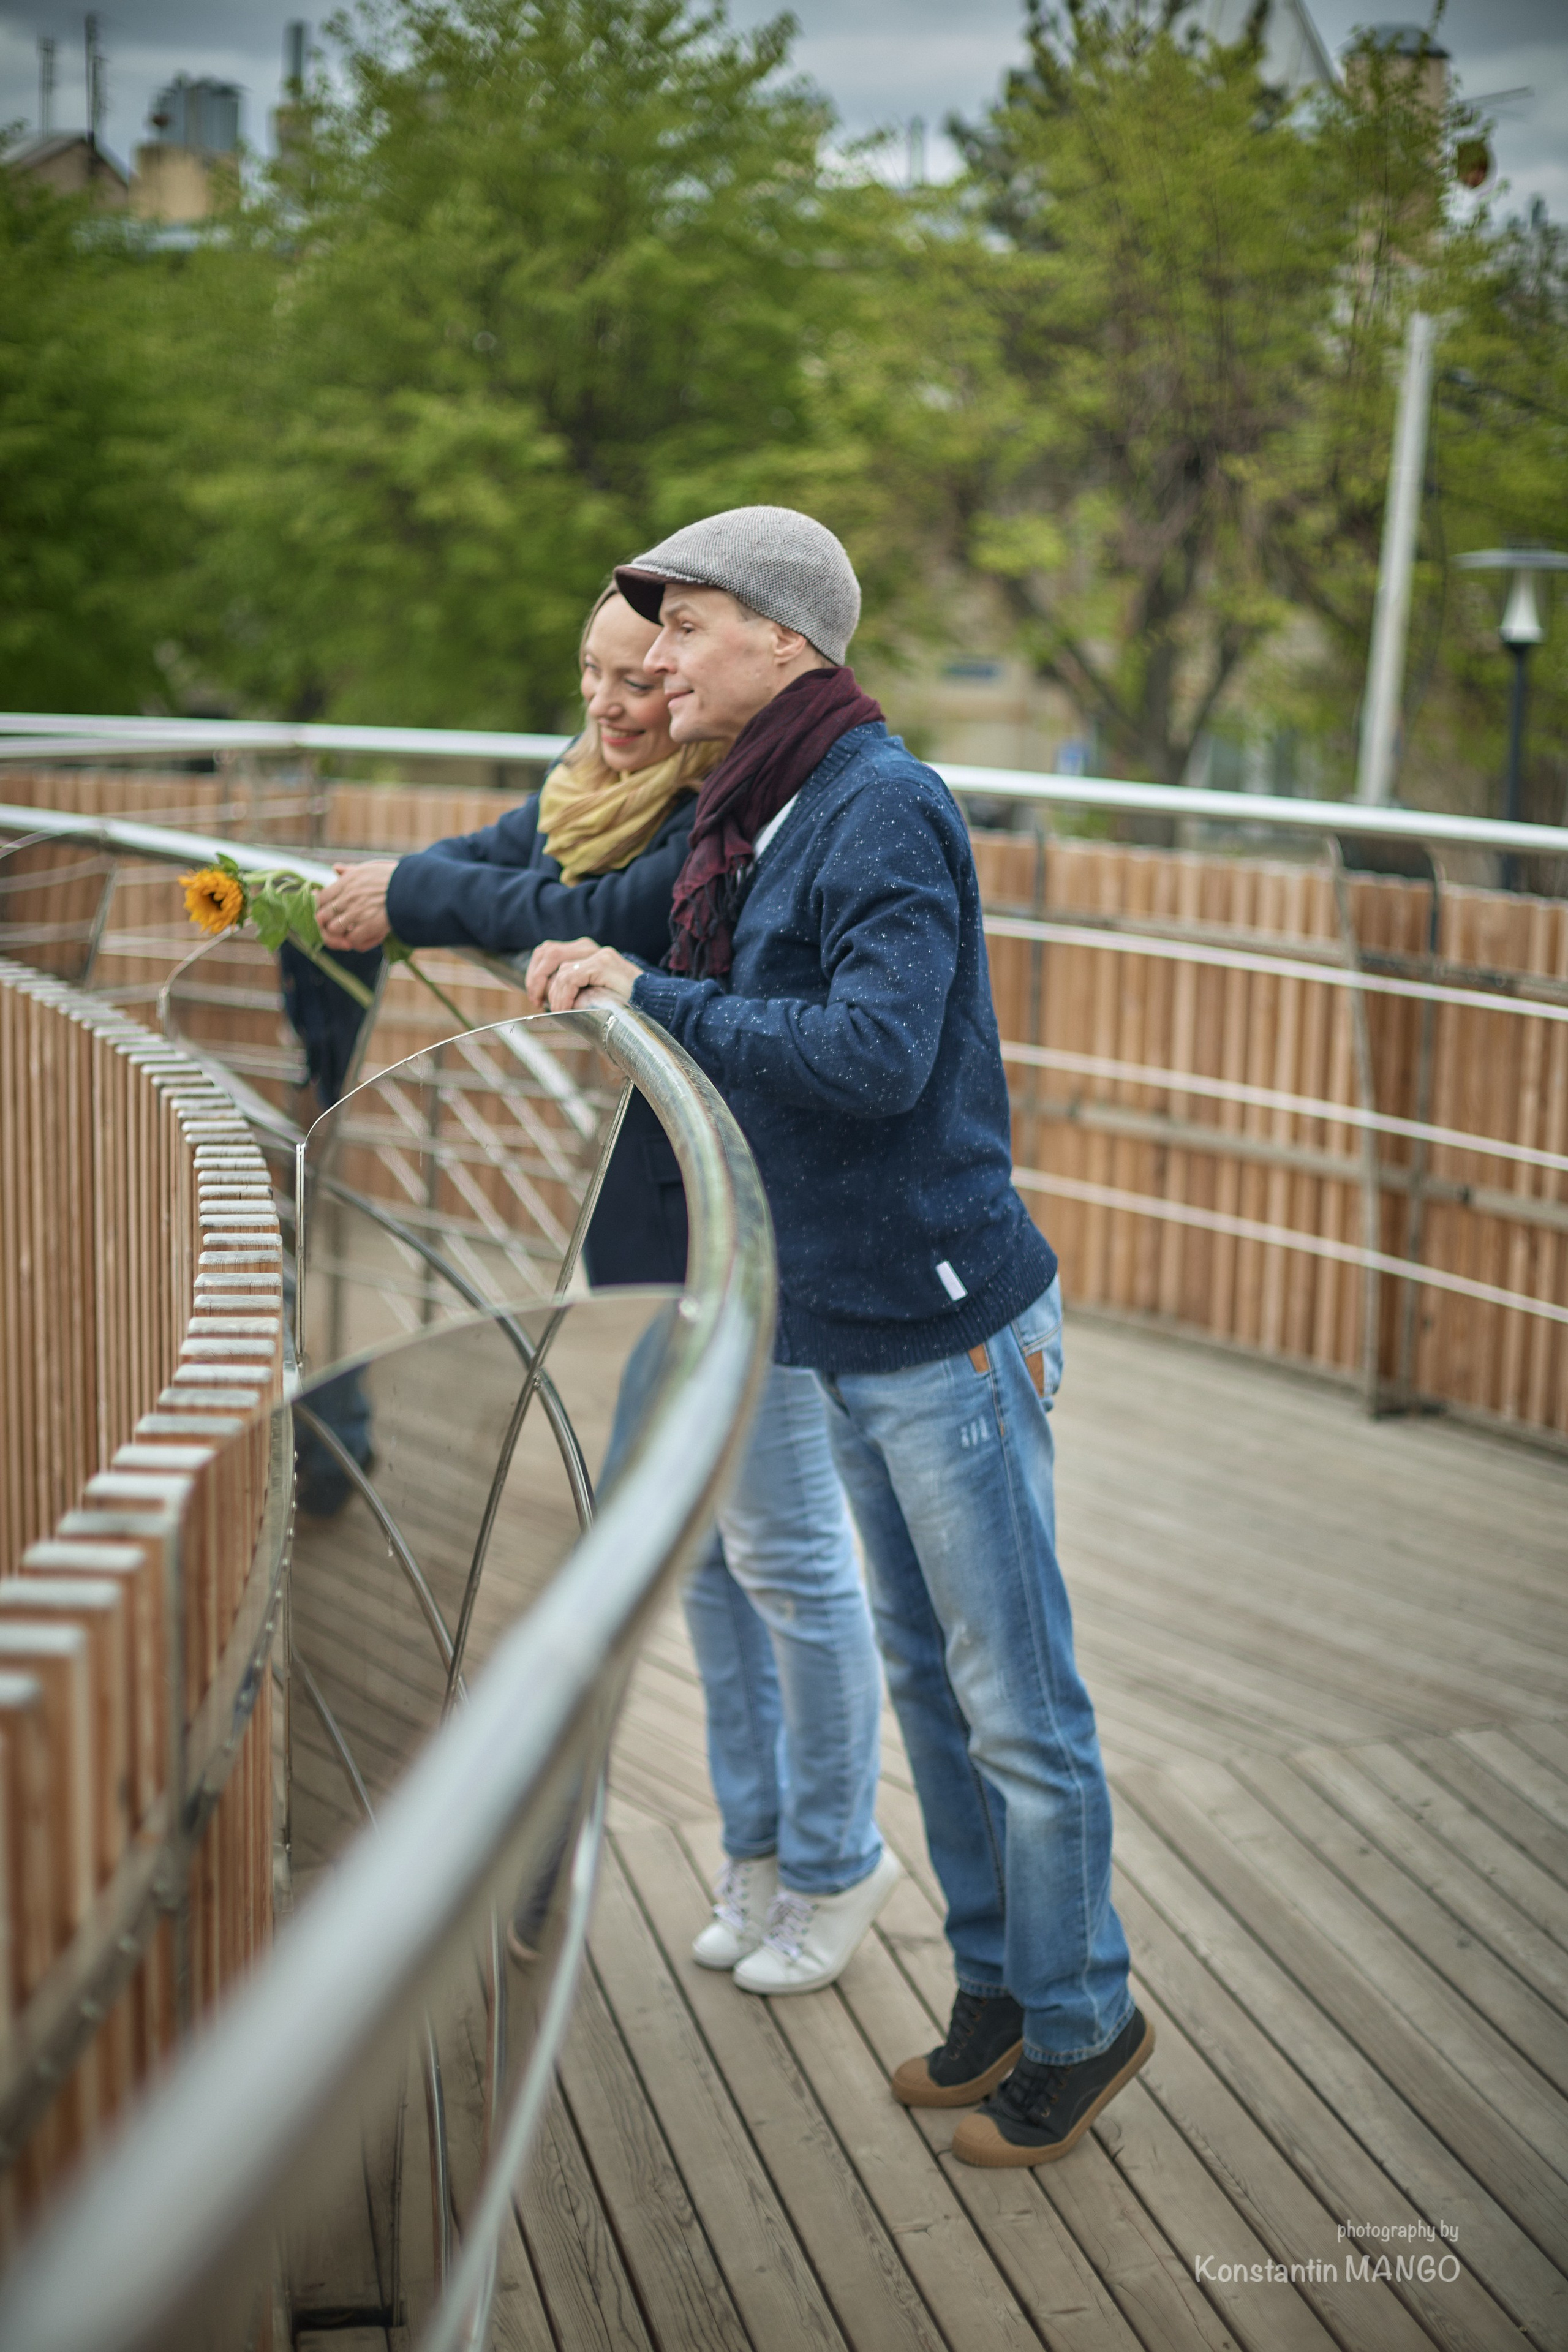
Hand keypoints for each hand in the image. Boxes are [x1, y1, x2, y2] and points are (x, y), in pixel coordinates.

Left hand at [316, 859, 396, 950]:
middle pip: (323, 916)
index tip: (328, 911)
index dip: (321, 907)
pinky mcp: (370, 926)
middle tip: (337, 926)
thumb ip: (350, 871)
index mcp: (347, 882)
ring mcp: (358, 912)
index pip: (321, 898)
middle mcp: (349, 897)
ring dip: (340, 933)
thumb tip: (335, 868)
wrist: (415, 888)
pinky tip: (362, 936)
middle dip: (327, 923)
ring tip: (349, 932)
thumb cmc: (394, 877)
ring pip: (334, 929)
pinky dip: (355, 941)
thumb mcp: (370, 869)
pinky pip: (352, 939)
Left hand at [525, 936, 639, 1011]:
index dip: (535, 972)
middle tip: (538, 1002)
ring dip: (553, 992)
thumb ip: (572, 986)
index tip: (536, 996)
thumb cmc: (622, 1002)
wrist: (654, 1003)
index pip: (548, 951)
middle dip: (536, 979)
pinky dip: (563, 995)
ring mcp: (598, 954)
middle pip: (547, 953)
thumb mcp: (590, 991)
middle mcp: (589, 948)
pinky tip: (566, 1008)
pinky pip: (570, 977)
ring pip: (558, 968)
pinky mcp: (603, 963)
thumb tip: (544, 997)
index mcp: (585, 951)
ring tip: (558, 1009)